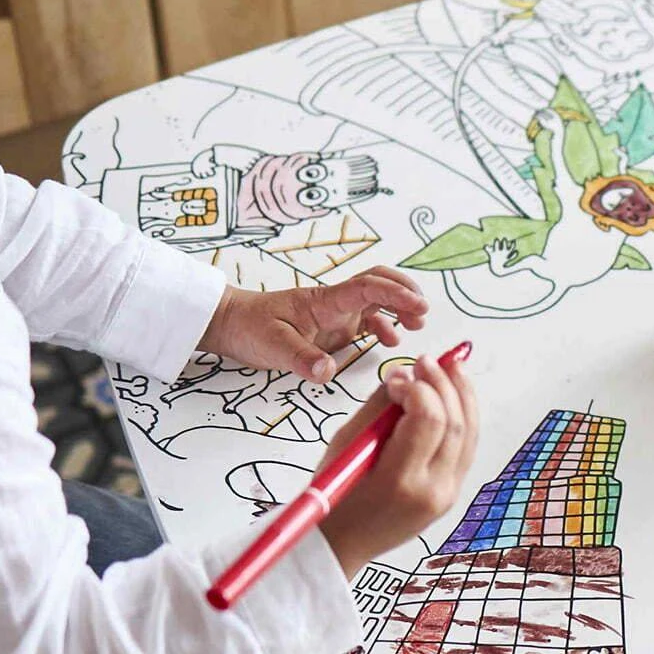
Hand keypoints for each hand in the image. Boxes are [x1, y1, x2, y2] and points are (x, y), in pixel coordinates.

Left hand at [200, 267, 429, 380]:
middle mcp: (336, 303)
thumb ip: (302, 358)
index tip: (419, 306)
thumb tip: (327, 371)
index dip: (396, 294)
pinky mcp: (335, 326)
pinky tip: (390, 342)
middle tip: (422, 312)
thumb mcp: (273, 346)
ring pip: (377, 299)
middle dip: (405, 291)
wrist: (231, 323)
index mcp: (325, 301)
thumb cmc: (250, 327)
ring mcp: (338, 313)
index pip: (368, 287)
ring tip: (415, 325)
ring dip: (400, 306)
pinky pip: (368, 318)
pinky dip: (386, 325)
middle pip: (380, 282)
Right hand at [318, 351, 477, 579]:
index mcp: (400, 480)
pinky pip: (466, 449)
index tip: (401, 375)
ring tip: (452, 368)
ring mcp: (446, 496)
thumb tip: (404, 373)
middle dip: (445, 383)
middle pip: (455, 424)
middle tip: (430, 359)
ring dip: (463, 396)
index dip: (420, 388)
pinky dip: (463, 418)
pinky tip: (454, 397)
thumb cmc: (333, 496)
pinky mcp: (451, 495)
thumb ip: (378, 408)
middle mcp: (432, 491)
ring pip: (469, 435)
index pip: (428, 419)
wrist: (341, 545)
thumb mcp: (345, 446)